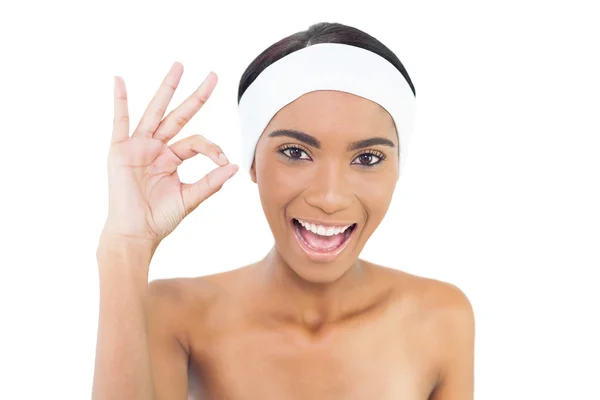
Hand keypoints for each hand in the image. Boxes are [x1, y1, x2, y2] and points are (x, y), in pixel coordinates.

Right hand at [102, 62, 237, 244]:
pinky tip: (119, 81)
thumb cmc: (160, 218)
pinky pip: (120, 121)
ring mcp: (139, 146)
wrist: (136, 233)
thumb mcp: (190, 198)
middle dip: (196, 96)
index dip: (212, 147)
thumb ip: (211, 182)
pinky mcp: (121, 150)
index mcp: (173, 158)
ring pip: (155, 111)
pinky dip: (119, 101)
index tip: (222, 160)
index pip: (197, 142)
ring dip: (167, 89)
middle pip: (179, 115)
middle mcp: (157, 147)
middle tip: (214, 76)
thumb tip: (234, 167)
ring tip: (179, 67)